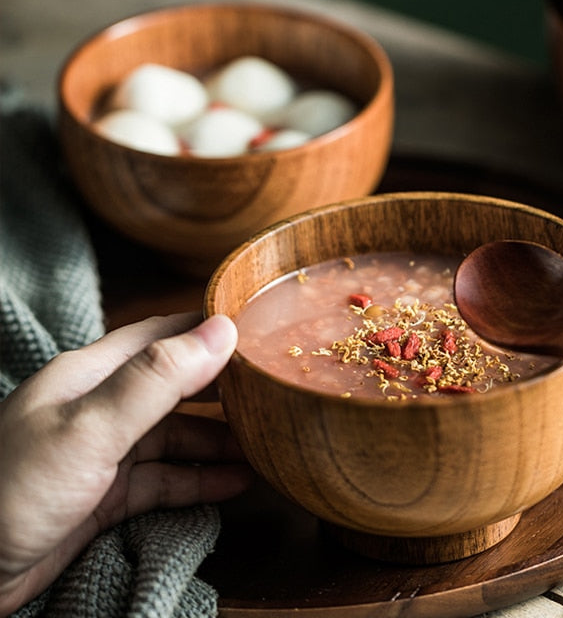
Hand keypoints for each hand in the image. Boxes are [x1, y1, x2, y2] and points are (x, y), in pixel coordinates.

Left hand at [0, 313, 253, 616]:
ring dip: (218, 442)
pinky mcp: (102, 497)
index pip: (164, 335)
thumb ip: (157, 379)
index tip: (260, 332)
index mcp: (93, 373)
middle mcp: (100, 406)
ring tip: (264, 445)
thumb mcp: (92, 428)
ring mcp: (102, 453)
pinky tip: (233, 484)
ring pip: (174, 437)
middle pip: (175, 387)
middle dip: (223, 390)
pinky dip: (198, 481)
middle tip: (272, 393)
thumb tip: (222, 330)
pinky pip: (162, 481)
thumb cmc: (12, 489)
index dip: (210, 330)